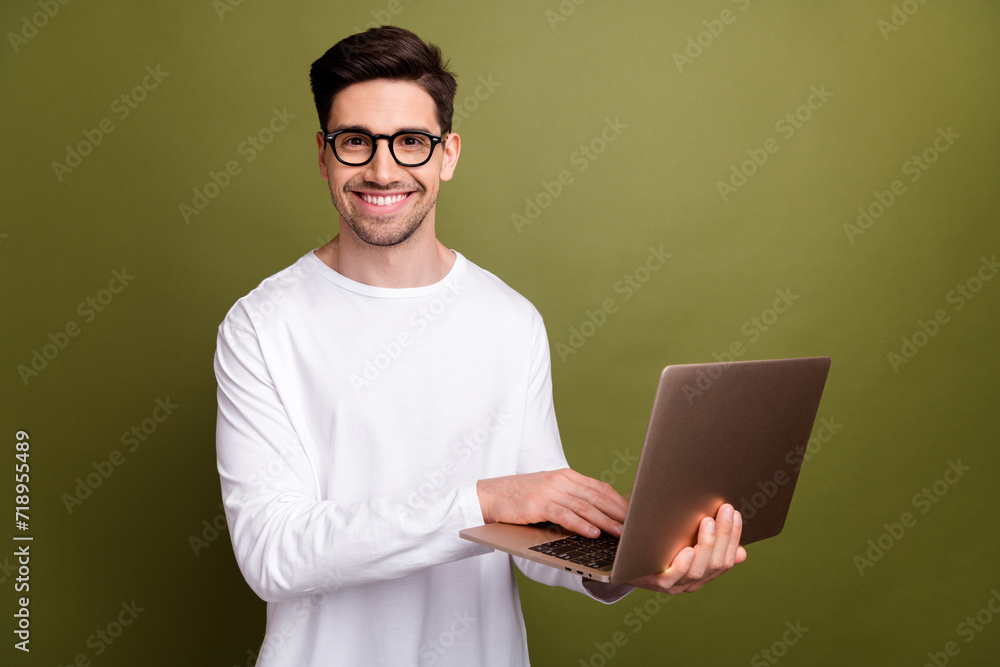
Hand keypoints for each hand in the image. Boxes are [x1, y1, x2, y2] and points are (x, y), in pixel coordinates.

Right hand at [477, 469, 626, 537]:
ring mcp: (549, 491)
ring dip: (605, 521)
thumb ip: (571, 498)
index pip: (599, 488)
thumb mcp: (550, 492)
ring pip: (584, 506)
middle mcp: (560, 480)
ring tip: (620, 533)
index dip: (619, 502)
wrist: (491, 495)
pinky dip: (581, 524)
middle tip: (635, 526)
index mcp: (566, 476)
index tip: (634, 515)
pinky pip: (565, 515)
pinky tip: (593, 533)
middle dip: (618, 513)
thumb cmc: (522, 498)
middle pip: (596, 497)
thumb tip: (598, 515)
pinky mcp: (538, 504)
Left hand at [627, 503, 745, 593]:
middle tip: (725, 509)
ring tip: (708, 522)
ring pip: (699, 570)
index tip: (735, 513)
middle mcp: (692, 581)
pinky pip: (674, 577)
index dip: (733, 536)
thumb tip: (741, 552)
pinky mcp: (657, 583)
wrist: (622, 559)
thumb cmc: (655, 545)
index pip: (726, 558)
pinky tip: (689, 549)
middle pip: (716, 562)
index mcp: (702, 572)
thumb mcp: (683, 541)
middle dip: (724, 534)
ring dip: (707, 544)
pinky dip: (684, 564)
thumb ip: (708, 544)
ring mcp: (675, 584)